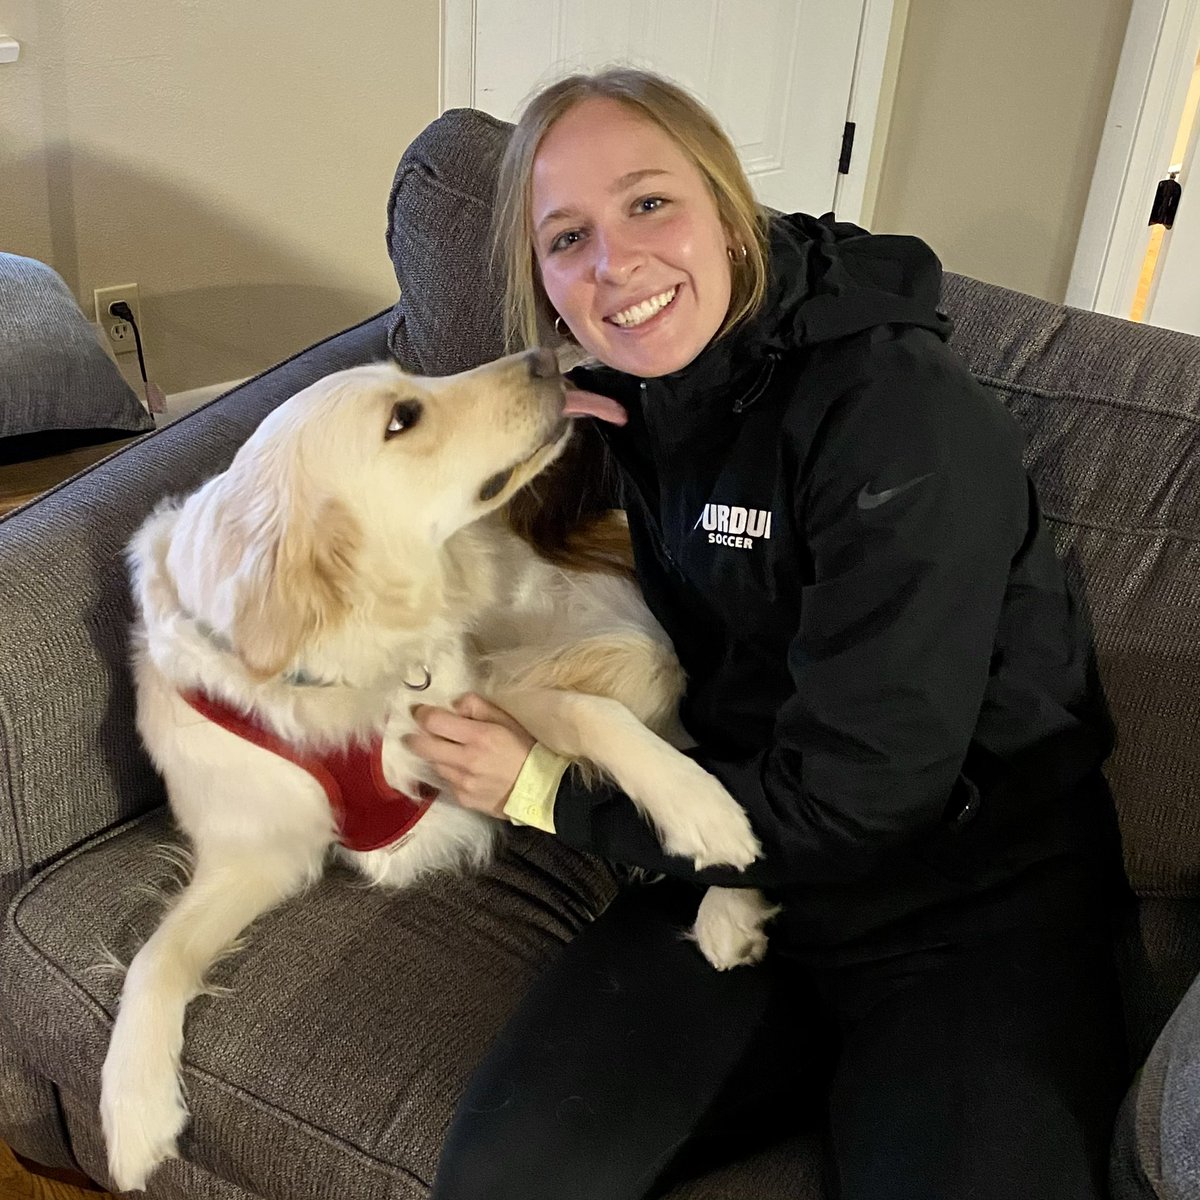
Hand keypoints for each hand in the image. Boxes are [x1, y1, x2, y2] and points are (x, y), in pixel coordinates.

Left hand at [406, 694, 534, 817]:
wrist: (542, 791)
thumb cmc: (526, 750)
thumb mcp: (507, 720)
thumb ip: (478, 707)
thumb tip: (454, 705)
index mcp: (479, 736)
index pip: (435, 722)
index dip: (421, 714)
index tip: (418, 711)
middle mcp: (466, 760)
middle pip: (423, 746)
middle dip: (413, 737)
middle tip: (414, 732)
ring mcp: (463, 783)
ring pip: (434, 765)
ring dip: (435, 756)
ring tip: (447, 751)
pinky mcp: (463, 799)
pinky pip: (447, 782)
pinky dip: (449, 773)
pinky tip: (462, 770)